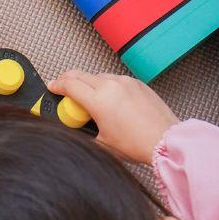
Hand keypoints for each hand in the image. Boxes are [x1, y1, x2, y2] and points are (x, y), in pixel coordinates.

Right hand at [49, 70, 178, 163]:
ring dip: (89, 82)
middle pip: (80, 74)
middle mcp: (111, 85)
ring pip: (98, 76)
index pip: (69, 85)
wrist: (165, 140)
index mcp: (98, 100)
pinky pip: (116, 79)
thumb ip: (86, 132)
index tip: (52, 87)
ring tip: (89, 96)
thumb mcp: (103, 144)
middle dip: (68, 79)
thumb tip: (78, 128)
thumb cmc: (137, 144)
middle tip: (63, 87)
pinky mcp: (138, 83)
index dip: (57, 85)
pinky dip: (107, 85)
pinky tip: (110, 98)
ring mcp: (125, 82)